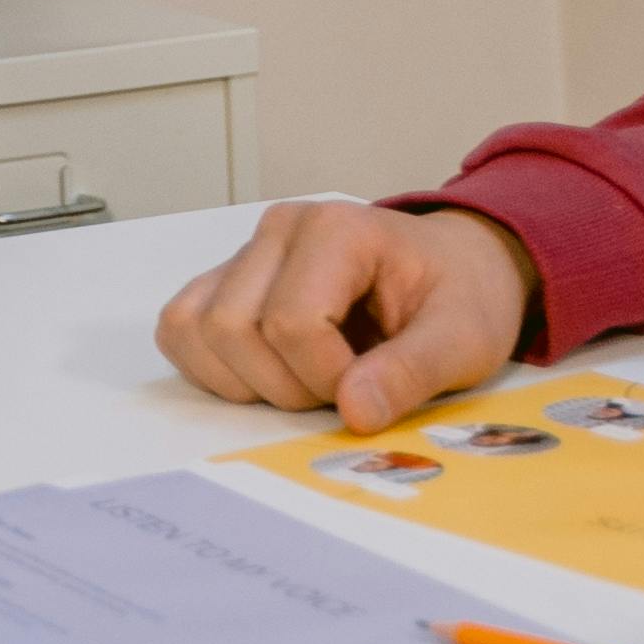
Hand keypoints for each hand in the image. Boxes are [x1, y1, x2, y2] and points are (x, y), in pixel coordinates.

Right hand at [154, 200, 537, 427]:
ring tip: (306, 380)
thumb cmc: (460, 295)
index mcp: (336, 230)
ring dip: (245, 381)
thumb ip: (412, 372)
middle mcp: (278, 230)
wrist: (454, 269)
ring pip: (194, 331)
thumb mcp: (463, 338)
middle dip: (285, 385)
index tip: (371, 387)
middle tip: (339, 387)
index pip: (292, 323)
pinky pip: (179, 330)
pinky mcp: (226, 280)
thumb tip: (354, 413)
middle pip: (233, 330)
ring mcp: (246, 252)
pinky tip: (268, 376)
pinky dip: (212, 369)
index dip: (327, 377)